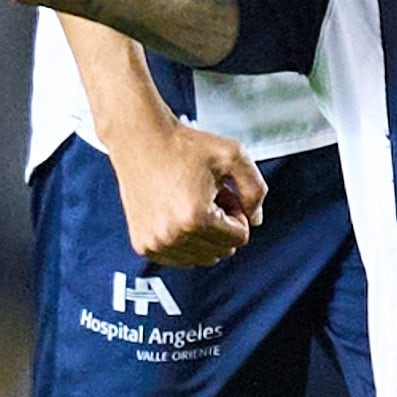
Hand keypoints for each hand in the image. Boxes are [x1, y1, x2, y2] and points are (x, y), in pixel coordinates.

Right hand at [108, 117, 265, 268]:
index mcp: (196, 218)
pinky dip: (184, 240)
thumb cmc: (182, 145)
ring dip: (203, 234)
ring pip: (201, 257)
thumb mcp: (232, 156)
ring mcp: (155, 244)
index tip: (222, 194)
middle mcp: (172, 236)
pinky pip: (179, 258)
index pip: (240, 238)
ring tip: (192, 203)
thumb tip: (256, 220)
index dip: (237, 213)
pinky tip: (176, 212)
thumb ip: (255, 190)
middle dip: (221, 225)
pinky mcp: (143, 245)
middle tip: (208, 197)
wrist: (141, 139)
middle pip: (221, 250)